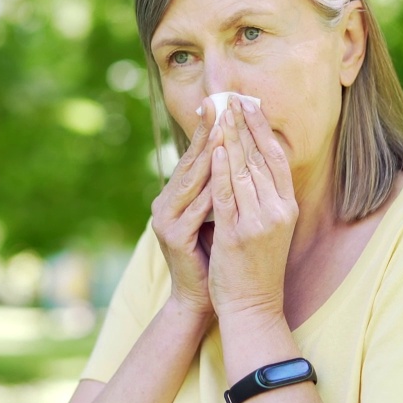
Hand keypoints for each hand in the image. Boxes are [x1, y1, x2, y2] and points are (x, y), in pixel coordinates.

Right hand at [151, 98, 222, 318]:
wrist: (201, 299)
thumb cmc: (214, 256)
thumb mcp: (216, 215)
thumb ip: (219, 188)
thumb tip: (237, 154)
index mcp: (175, 196)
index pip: (194, 157)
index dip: (207, 130)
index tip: (222, 103)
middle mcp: (165, 203)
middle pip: (189, 162)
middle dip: (206, 133)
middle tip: (219, 105)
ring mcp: (166, 220)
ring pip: (191, 181)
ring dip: (209, 154)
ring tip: (224, 129)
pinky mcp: (173, 237)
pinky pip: (196, 209)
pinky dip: (211, 190)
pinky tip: (224, 173)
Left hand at [208, 96, 297, 319]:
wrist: (253, 307)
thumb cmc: (255, 268)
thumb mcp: (268, 229)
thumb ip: (262, 199)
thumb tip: (251, 167)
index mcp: (287, 207)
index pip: (277, 158)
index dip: (263, 129)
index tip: (251, 104)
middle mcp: (278, 210)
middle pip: (262, 157)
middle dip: (247, 124)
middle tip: (235, 96)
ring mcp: (260, 222)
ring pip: (245, 170)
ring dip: (233, 137)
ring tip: (223, 111)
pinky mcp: (239, 234)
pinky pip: (229, 194)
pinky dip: (223, 169)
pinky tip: (217, 147)